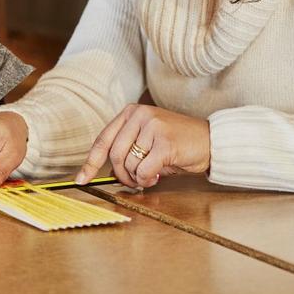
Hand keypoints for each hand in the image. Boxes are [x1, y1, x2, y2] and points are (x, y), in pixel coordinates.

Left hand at [76, 104, 210, 188]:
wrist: (211, 141)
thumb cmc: (178, 144)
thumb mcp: (148, 139)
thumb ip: (128, 149)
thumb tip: (107, 172)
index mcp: (132, 112)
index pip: (103, 139)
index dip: (90, 162)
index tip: (81, 178)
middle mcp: (140, 115)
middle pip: (115, 155)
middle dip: (121, 175)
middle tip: (134, 181)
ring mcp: (153, 127)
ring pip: (129, 164)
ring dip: (137, 178)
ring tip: (150, 175)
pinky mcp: (164, 143)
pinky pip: (143, 171)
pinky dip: (147, 180)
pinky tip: (156, 176)